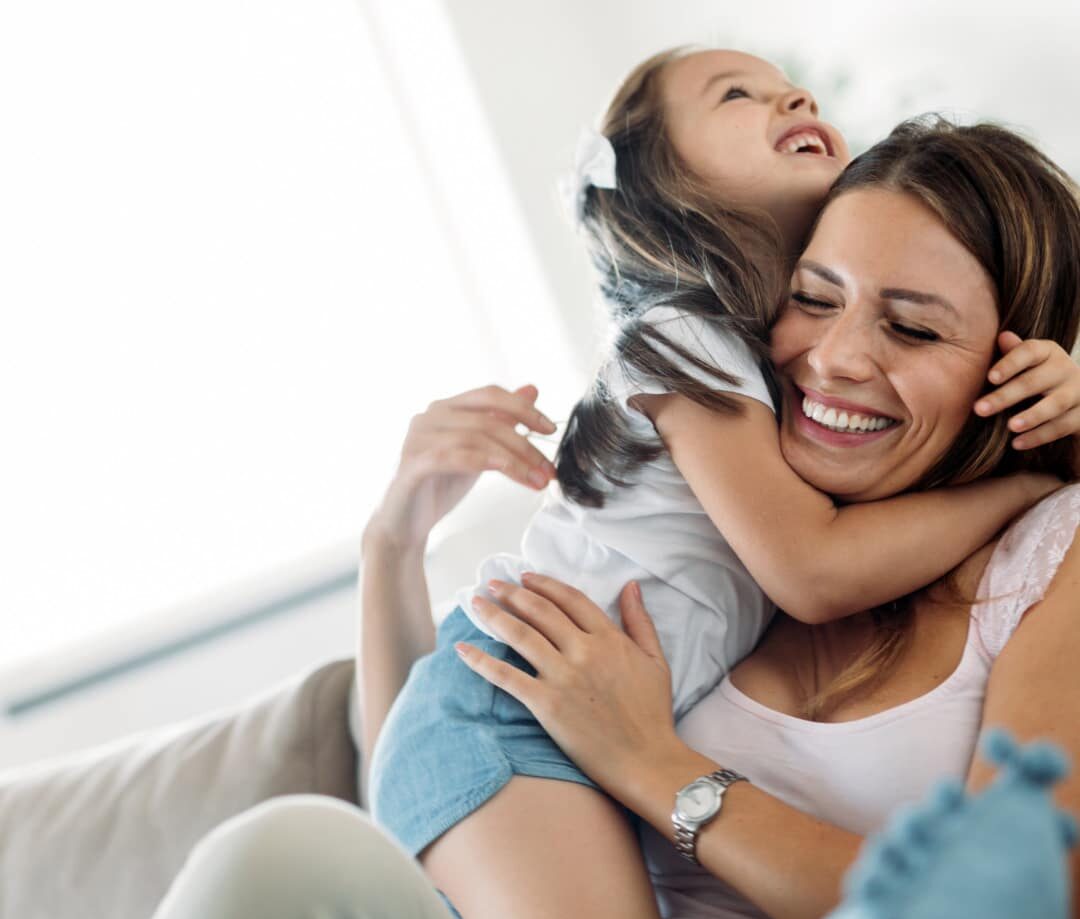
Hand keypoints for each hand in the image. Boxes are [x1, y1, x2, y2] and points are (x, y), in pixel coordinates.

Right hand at [364, 385, 556, 551]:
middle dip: (526, 444)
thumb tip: (531, 390)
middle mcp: (430, 416)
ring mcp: (418, 437)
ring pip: (477, 437)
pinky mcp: (414, 462)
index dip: (523, 408)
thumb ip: (502, 421)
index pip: (490, 394)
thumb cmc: (439, 486)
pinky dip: (489, 462)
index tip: (550, 428)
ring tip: (537, 481)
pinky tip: (511, 473)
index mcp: (446, 408)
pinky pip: (457, 455)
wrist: (404, 524)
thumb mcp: (479, 451)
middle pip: (488, 418)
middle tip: (549, 469)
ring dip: (515, 460)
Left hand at [456, 574, 681, 796]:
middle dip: (512, 593)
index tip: (525, 577)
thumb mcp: (656, 660)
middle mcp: (584, 651)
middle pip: (540, 611)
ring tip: (476, 603)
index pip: (570, 599)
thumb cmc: (653, 714)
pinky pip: (507, 677)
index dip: (545, 584)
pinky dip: (482, 661)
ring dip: (494, 615)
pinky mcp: (546, 705)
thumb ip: (640, 620)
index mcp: (610, 638)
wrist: (647, 761)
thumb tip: (631, 585)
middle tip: (491, 583)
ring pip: (521, 636)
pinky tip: (462, 649)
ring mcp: (563, 677)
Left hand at [975, 332, 1079, 449]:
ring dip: (1031, 416)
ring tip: (1009, 426)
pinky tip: (1017, 443)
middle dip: (1005, 396)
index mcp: (1047, 351)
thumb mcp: (1026, 363)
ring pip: (1054, 404)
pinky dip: (1039, 436)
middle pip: (1034, 381)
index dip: (1010, 364)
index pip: (1029, 351)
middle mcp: (1065, 368)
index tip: (990, 378)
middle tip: (979, 409)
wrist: (1075, 397)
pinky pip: (1062, 426)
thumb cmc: (1037, 375)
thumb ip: (1013, 352)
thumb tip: (1002, 336)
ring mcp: (1077, 392)